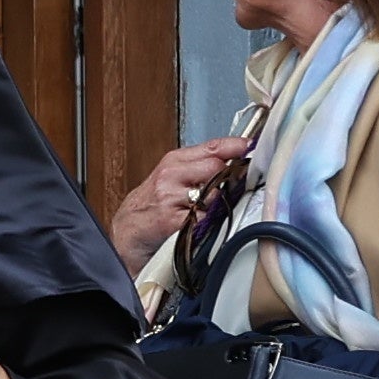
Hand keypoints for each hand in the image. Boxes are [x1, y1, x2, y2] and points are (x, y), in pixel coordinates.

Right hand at [107, 133, 251, 272]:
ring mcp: (170, 198)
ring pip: (213, 195)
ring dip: (219, 205)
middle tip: (230, 189)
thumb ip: (199, 167)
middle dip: (227, 180)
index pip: (212, 147)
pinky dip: (208, 224)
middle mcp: (171, 176)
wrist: (127, 232)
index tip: (251, 146)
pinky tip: (201, 225)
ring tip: (209, 211)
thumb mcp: (172, 177)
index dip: (235, 146)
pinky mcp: (172, 222)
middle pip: (216, 168)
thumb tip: (236, 161)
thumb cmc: (152, 205)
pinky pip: (205, 220)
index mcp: (173, 161)